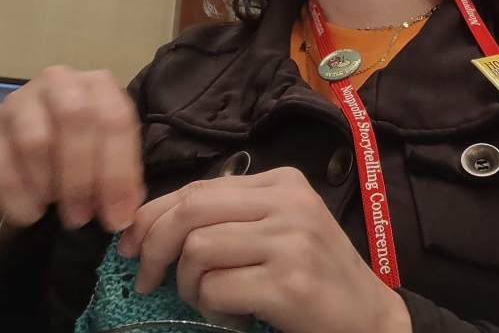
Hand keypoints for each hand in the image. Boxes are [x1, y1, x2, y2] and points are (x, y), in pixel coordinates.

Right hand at [0, 66, 144, 229]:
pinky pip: (0, 164)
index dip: (120, 171)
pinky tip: (30, 212)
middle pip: (75, 119)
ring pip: (36, 141)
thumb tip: (123, 214)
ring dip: (49, 186)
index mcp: (97, 85)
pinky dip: (18, 196)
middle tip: (82, 217)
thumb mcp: (105, 158)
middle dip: (82, 177)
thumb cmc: (74, 153)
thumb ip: (121, 179)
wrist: (17, 154)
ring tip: (55, 209)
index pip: (116, 119)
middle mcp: (58, 82)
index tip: (118, 215)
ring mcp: (18, 102)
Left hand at [117, 167, 410, 332]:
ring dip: (189, 284)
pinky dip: (211, 308)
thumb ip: (231, 216)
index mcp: (282, 182)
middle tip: (147, 279)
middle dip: (154, 246)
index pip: (199, 187)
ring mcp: (290, 240)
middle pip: (191, 210)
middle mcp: (287, 202)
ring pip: (197, 249)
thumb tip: (153, 222)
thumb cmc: (315, 273)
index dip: (153, 214)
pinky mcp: (288, 282)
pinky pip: (216, 288)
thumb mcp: (279, 228)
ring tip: (210, 300)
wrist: (368, 317)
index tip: (130, 243)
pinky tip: (233, 315)